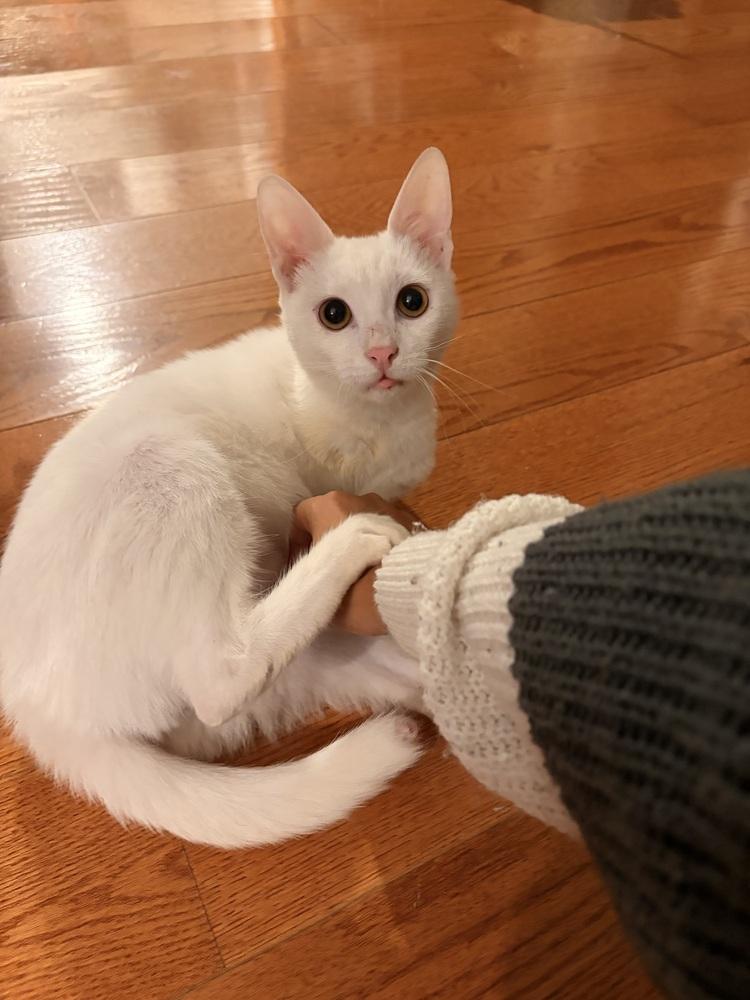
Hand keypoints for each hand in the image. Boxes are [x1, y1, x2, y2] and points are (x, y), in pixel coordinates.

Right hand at [292, 492, 424, 635]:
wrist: (402, 593)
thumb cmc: (350, 588)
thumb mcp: (314, 586)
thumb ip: (309, 575)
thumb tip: (314, 580)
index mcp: (328, 506)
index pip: (302, 515)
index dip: (299, 542)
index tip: (303, 564)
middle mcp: (358, 498)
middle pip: (336, 515)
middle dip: (332, 538)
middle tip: (334, 569)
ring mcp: (388, 507)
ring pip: (366, 521)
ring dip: (360, 540)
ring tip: (363, 570)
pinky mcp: (413, 522)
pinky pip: (389, 531)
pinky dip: (383, 545)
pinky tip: (384, 569)